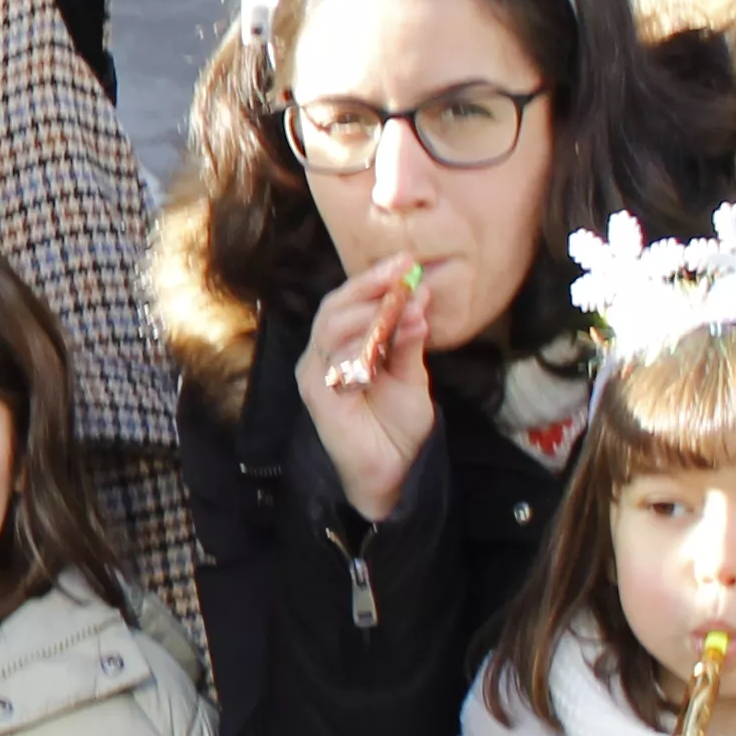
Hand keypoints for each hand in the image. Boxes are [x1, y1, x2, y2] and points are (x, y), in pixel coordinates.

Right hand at [298, 251, 438, 526]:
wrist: (396, 474)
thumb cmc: (399, 426)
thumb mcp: (411, 375)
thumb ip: (409, 340)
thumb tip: (419, 296)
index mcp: (341, 347)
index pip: (349, 303)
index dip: (373, 280)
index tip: (407, 261)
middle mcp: (322, 357)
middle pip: (333, 308)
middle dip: (368, 286)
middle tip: (401, 272)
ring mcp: (316, 376)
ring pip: (331, 327)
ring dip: (369, 311)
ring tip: (402, 302)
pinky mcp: (319, 397)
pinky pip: (334, 360)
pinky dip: (362, 343)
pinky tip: (389, 335)